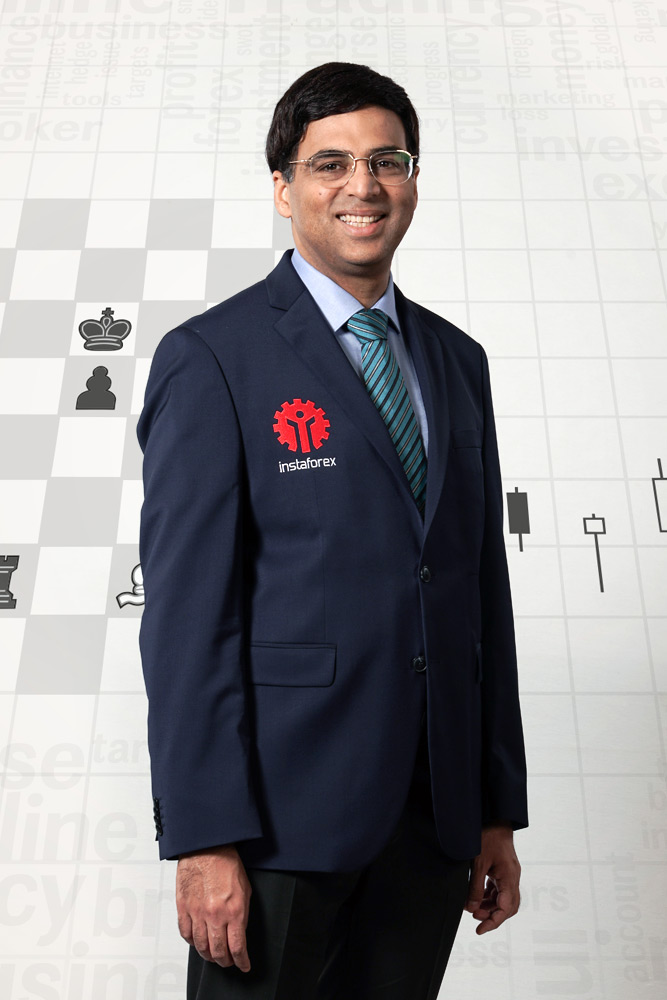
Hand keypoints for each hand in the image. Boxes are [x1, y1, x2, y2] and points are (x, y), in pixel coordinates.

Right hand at [176, 843, 252, 970]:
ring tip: (213, 955)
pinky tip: (197, 941)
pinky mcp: (183, 907)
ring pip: (200, 946)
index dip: (241, 961)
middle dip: (225, 961)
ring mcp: (197, 912)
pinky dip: (192, 942)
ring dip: (208, 954)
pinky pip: (185, 933)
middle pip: (218, 951)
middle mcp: (215, 915)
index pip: (237, 947)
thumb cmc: (227, 863)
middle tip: (228, 962)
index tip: (243, 965)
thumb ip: (242, 914)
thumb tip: (239, 932)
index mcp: (234, 910)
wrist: (207, 846)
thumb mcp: (245, 889)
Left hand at [464, 824, 520, 933]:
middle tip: (475, 920)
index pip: (505, 908)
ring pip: (503, 898)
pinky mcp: (504, 869)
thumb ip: (475, 887)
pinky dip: (489, 896)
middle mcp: (513, 877)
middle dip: (492, 916)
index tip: (479, 930)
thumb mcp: (478, 863)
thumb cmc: (487, 836)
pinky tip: (478, 897)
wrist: (494, 817)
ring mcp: (509, 873)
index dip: (493, 922)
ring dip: (490, 906)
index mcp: (509, 877)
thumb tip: (472, 908)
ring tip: (473, 908)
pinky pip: (500, 889)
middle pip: (508, 906)